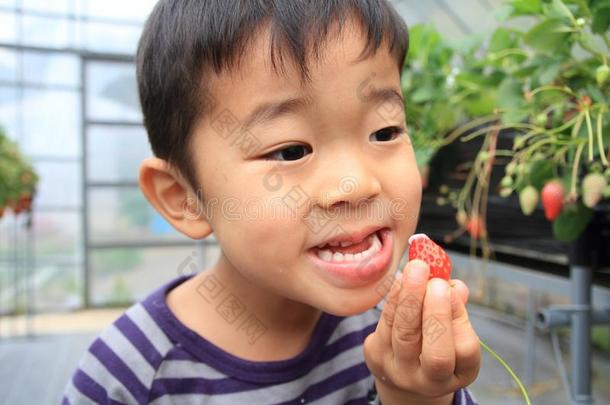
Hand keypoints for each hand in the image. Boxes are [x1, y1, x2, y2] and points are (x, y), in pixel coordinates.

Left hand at [363, 259, 480, 404]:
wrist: (401, 372)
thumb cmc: (435, 344)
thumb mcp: (452, 333)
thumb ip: (456, 309)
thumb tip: (456, 287)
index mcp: (457, 375)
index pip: (465, 352)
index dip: (460, 319)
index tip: (452, 290)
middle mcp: (429, 381)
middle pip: (435, 354)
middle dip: (436, 312)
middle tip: (436, 281)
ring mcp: (399, 371)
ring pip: (404, 334)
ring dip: (410, 297)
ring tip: (417, 269)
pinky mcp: (376, 356)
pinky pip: (385, 323)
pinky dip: (394, 297)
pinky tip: (401, 279)